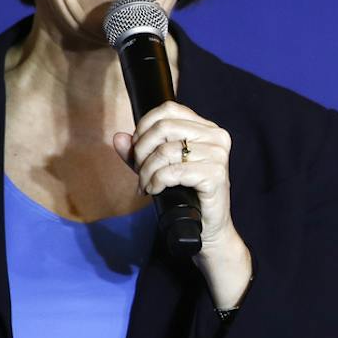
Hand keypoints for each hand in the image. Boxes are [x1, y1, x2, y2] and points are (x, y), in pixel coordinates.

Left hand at [115, 101, 251, 307]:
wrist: (207, 228)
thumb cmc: (186, 196)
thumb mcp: (158, 169)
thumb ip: (139, 153)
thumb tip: (119, 138)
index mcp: (206, 128)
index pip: (168, 109)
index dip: (144, 126)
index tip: (138, 149)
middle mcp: (217, 137)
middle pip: (164, 127)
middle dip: (142, 150)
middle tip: (139, 170)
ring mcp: (218, 155)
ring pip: (166, 151)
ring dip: (147, 171)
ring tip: (146, 185)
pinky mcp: (216, 175)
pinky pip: (173, 172)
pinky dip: (156, 181)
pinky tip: (154, 190)